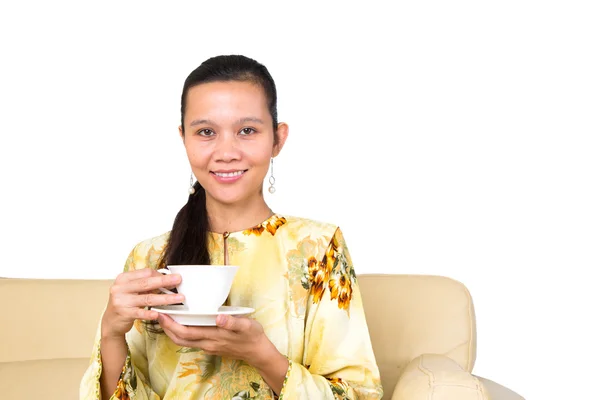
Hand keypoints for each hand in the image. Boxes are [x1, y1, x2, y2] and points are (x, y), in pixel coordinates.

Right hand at [101, 268, 184, 338]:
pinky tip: (159, 314)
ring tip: (177, 298)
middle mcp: (120, 288)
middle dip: (164, 281)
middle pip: (146, 283)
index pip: (145, 273)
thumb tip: (167, 280)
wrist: (111, 321)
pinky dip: (150, 314)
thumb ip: (146, 284)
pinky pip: (140, 313)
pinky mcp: (123, 314)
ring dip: (164, 298)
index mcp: (123, 278)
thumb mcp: (132, 290)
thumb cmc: (125, 303)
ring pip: (147, 298)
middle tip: (178, 280)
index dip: (160, 275)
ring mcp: (121, 301)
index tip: (173, 278)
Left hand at [157, 313, 273, 367]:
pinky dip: (182, 332)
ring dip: (172, 331)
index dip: (171, 324)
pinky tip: (183, 323)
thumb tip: (219, 318)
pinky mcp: (211, 346)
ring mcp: (208, 346)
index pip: (186, 332)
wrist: (258, 352)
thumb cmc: (252, 336)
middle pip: (180, 338)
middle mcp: (207, 343)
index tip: (162, 313)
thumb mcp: (246, 326)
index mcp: (213, 336)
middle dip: (166, 328)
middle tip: (158, 314)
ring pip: (184, 341)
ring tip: (166, 318)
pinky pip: (191, 341)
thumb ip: (232, 322)